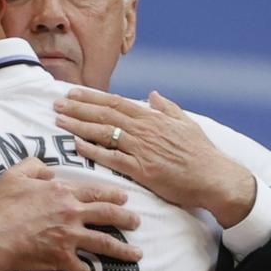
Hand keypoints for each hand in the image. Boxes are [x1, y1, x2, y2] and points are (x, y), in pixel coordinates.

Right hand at [0, 157, 141, 270]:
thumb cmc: (1, 206)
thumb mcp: (15, 174)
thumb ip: (35, 165)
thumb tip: (49, 168)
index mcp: (63, 192)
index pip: (95, 191)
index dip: (112, 194)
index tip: (124, 197)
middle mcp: (72, 213)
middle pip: (107, 214)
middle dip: (126, 218)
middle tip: (137, 222)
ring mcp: (69, 237)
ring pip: (104, 243)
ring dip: (123, 250)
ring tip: (137, 254)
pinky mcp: (62, 258)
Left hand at [54, 89, 255, 227]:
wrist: (215, 177)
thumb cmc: (202, 153)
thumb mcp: (187, 123)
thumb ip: (168, 108)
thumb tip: (153, 94)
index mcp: (153, 118)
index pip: (116, 103)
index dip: (92, 97)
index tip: (73, 93)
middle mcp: (145, 130)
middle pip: (104, 114)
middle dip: (78, 108)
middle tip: (56, 104)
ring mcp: (142, 149)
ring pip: (104, 133)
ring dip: (79, 125)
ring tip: (60, 120)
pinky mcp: (142, 170)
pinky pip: (112, 158)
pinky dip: (93, 150)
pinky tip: (77, 145)